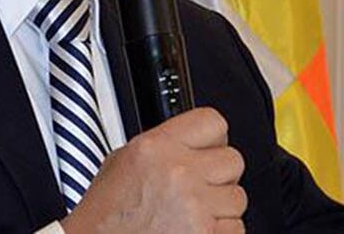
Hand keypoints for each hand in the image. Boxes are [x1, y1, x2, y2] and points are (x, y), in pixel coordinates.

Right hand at [62, 107, 246, 233]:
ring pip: (238, 197)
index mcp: (156, 148)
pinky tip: (197, 232)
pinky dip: (222, 233)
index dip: (214, 138)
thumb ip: (162, 146)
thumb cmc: (105, 218)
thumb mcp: (122, 163)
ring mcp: (195, 207)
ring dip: (221, 208)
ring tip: (193, 215)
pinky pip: (237, 228)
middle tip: (200, 189)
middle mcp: (179, 173)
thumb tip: (192, 141)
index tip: (211, 148)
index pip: (212, 122)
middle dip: (219, 176)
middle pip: (233, 160)